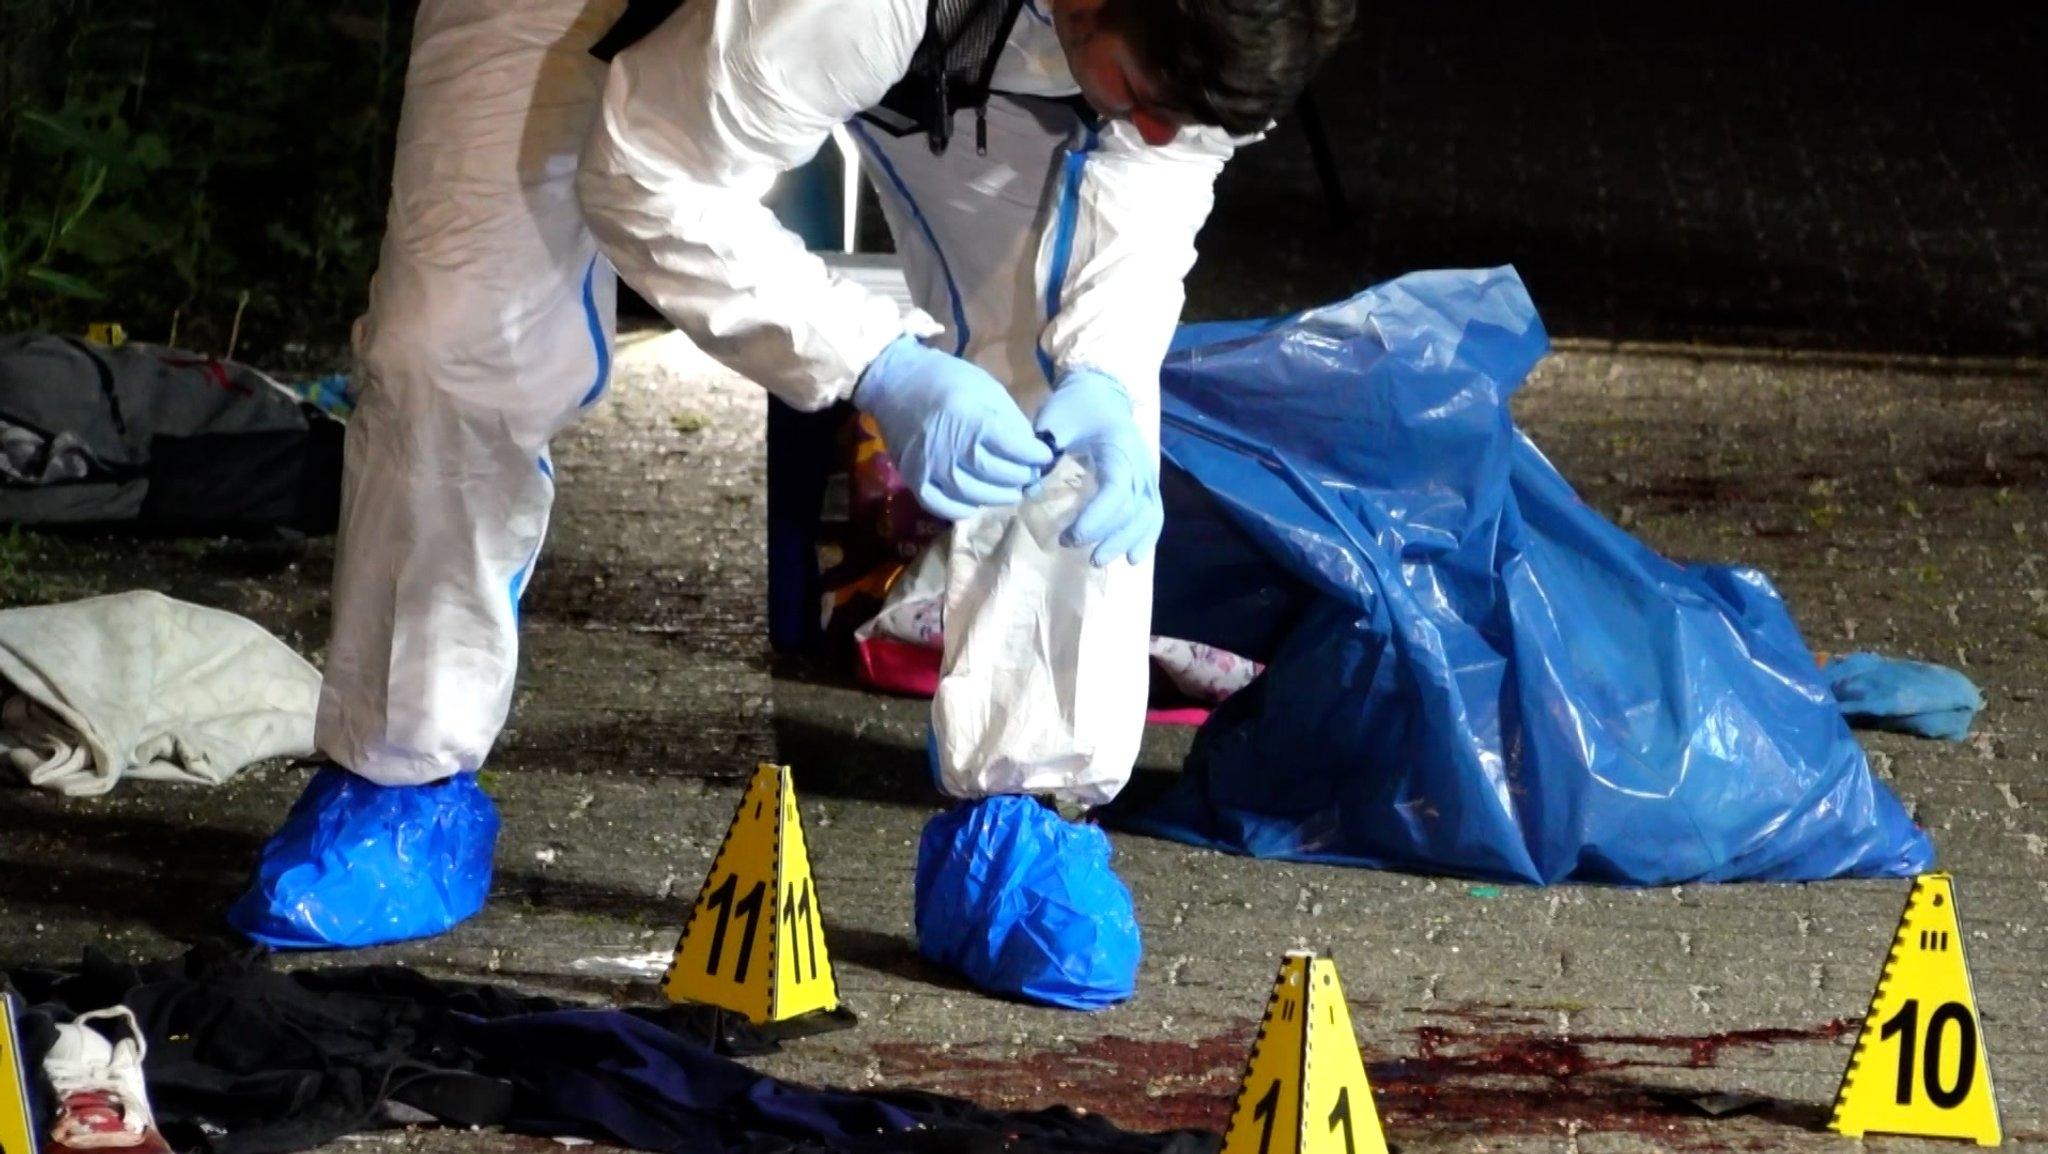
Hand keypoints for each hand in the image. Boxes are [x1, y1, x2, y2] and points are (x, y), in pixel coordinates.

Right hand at [854, 336, 1052, 520]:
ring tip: (1010, 490)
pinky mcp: (913, 479)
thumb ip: (1010, 419)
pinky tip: (976, 502)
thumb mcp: (986, 387)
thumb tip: (1030, 448)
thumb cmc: (946, 379)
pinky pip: (942, 506)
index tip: (1044, 456)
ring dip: (998, 497)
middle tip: (1030, 476)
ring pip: (973, 495)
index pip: (1014, 448)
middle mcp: (950, 446)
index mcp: (971, 418)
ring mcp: (930, 466)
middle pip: (996, 475)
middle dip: (1020, 478)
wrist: (895, 382)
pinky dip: (963, 509)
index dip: (1034, 456)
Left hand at [1030, 368, 1161, 566]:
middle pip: (1133, 509)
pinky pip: (1153, 514)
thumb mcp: (1053, 422)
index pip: (1116, 491)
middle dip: (1107, 536)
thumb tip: (1028, 489)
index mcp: (1120, 448)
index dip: (1096, 518)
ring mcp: (1148, 475)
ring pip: (1146, 516)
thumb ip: (1043, 452)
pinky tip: (1131, 558)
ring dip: (1125, 541)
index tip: (1070, 536)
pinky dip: (1145, 537)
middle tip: (1075, 550)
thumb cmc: (1075, 406)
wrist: (1101, 391)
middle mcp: (1141, 465)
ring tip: (1098, 560)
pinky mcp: (1146, 484)